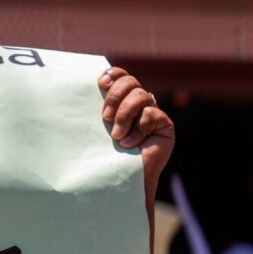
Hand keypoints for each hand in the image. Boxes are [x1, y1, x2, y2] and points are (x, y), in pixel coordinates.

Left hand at [98, 67, 174, 206]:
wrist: (122, 179)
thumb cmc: (104, 154)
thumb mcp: (97, 128)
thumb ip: (98, 109)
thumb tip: (88, 87)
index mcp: (121, 100)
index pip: (121, 76)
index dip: (114, 74)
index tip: (101, 83)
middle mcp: (138, 104)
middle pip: (131, 82)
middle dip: (115, 96)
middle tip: (104, 118)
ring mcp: (152, 113)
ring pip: (141, 95)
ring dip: (124, 115)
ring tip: (116, 136)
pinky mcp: (165, 125)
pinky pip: (151, 115)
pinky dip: (138, 130)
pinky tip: (130, 144)